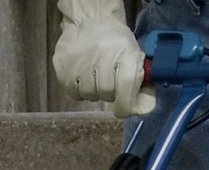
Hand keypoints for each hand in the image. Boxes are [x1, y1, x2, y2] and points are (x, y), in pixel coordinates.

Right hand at [53, 0, 155, 118]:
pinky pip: (75, 94)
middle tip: (108, 79)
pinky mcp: (64, 71)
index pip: (126, 86)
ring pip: (90, 95)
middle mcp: (102, 58)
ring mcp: (80, 65)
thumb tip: (144, 108)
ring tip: (94, 74)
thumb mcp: (134, 57)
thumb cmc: (116, 43)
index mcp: (124, 54)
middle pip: (106, 93)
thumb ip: (141, 83)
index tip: (122, 109)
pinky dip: (80, 89)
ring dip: (93, 90)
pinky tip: (82, 75)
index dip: (126, 104)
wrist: (90, 21)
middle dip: (109, 92)